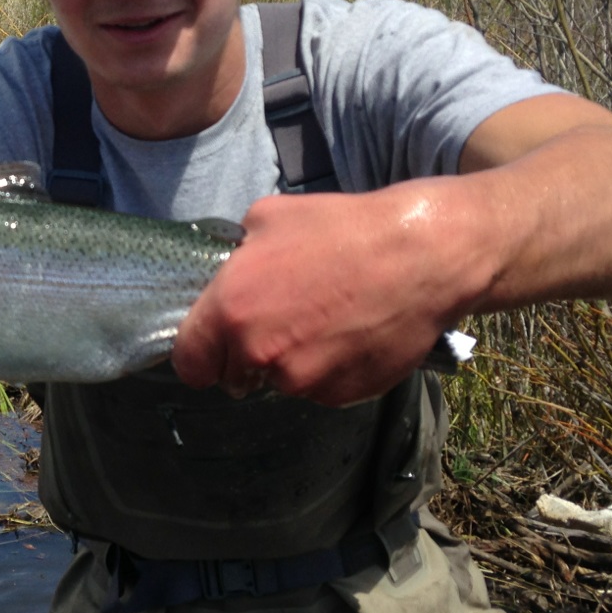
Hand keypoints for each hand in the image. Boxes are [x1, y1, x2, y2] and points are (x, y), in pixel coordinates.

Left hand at [171, 184, 473, 405]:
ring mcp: (303, 380)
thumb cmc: (344, 229)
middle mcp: (259, 353)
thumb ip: (237, 255)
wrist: (422, 257)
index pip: (189, 363)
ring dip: (292, 361)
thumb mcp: (269, 218)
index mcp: (230, 310)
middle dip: (247, 356)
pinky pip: (320, 388)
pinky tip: (351, 334)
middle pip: (233, 377)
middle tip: (281, 321)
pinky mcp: (341, 395)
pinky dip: (329, 369)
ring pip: (280, 382)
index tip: (216, 344)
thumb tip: (228, 269)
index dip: (202, 353)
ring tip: (326, 320)